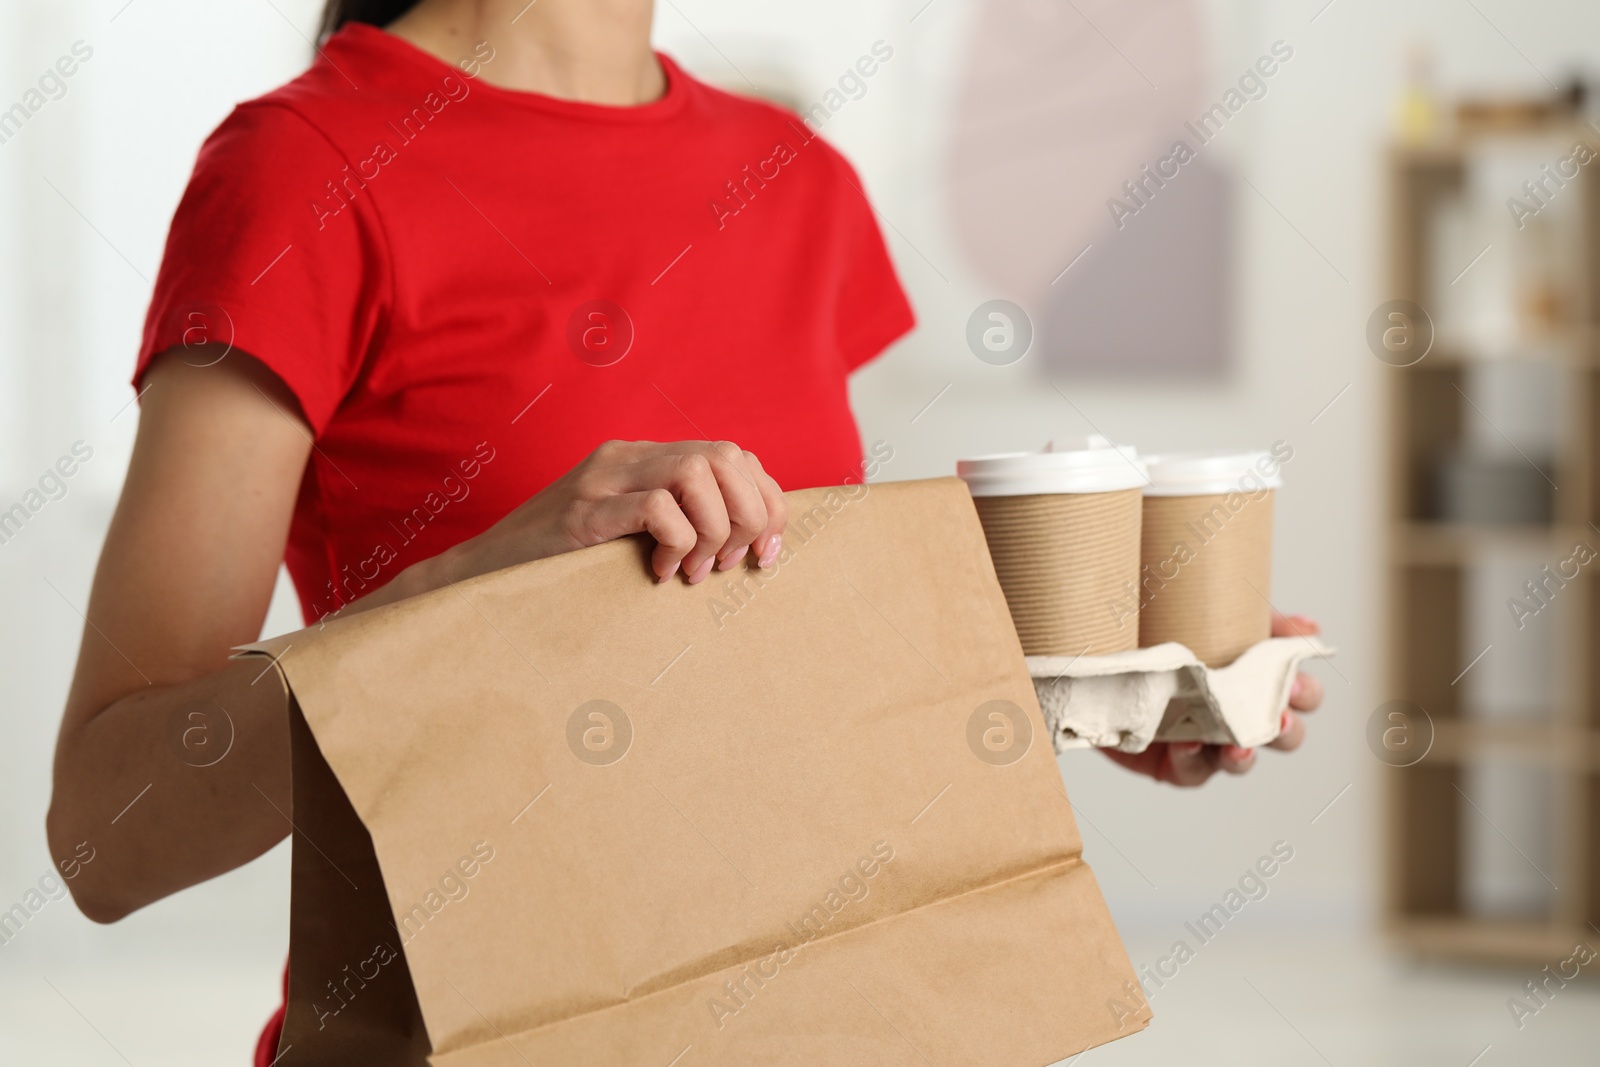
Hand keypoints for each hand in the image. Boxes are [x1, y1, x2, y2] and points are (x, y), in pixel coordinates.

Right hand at [433, 440, 787, 586]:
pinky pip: (658, 508)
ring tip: (693, 570)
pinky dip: (676, 542)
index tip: (767, 553)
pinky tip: (658, 572)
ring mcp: (603, 480)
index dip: (767, 502)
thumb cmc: (564, 566)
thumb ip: (677, 525)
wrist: (483, 575)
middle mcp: (627, 457)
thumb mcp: (630, 537)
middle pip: (726, 456)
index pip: (735, 456)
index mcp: (646, 459)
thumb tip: (748, 549)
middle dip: (751, 516)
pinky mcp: (583, 512)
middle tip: (731, 565)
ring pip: (698, 473)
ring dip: (713, 530)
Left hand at [1100, 612, 1324, 786]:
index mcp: (1257, 680)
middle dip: (1287, 730)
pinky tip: (1187, 744)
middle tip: (1279, 720)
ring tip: (1239, 747)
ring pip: (1242, 760)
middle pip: (1284, 735)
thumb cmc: (1161, 631)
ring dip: (1245, 755)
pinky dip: (1192, 760)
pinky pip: (1193, 771)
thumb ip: (1260, 620)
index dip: (1305, 693)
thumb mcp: (1212, 615)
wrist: (1103, 655)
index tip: (1294, 685)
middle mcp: (1239, 716)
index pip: (1300, 694)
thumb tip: (1309, 627)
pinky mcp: (1176, 763)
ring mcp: (1210, 743)